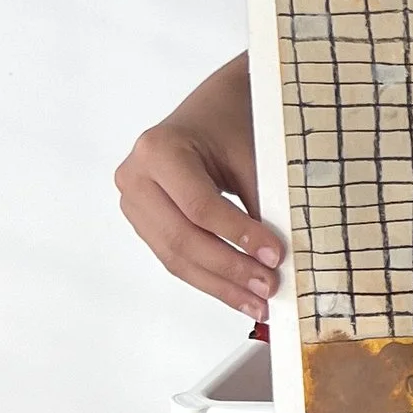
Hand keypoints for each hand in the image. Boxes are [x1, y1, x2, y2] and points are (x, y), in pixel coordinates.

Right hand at [115, 53, 283, 318]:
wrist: (214, 107)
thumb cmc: (233, 124)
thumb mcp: (251, 154)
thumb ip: (261, 203)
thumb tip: (279, 260)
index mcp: (158, 150)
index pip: (199, 206)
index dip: (238, 235)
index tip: (276, 256)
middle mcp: (135, 177)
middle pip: (181, 238)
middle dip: (229, 269)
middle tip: (269, 288)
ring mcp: (134, 202)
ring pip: (175, 256)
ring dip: (219, 285)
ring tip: (258, 304)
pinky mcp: (144, 222)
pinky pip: (175, 257)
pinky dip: (209, 278)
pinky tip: (239, 295)